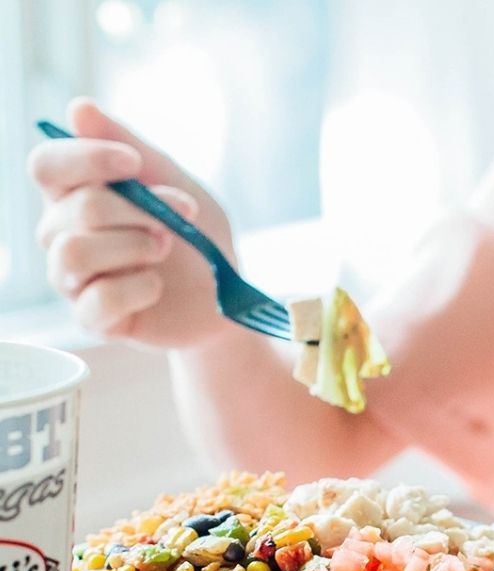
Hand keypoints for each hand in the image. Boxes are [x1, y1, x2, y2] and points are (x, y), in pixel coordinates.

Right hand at [28, 98, 236, 346]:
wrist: (226, 296)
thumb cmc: (194, 236)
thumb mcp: (175, 182)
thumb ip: (129, 145)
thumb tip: (79, 108)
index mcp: (73, 195)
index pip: (47, 165)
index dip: (87, 158)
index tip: (134, 163)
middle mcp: (61, 234)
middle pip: (77, 208)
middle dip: (138, 210)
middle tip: (176, 220)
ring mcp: (73, 279)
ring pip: (76, 252)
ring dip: (134, 246)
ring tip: (165, 249)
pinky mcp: (93, 318)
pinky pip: (100, 299)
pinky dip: (140, 288)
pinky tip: (157, 286)